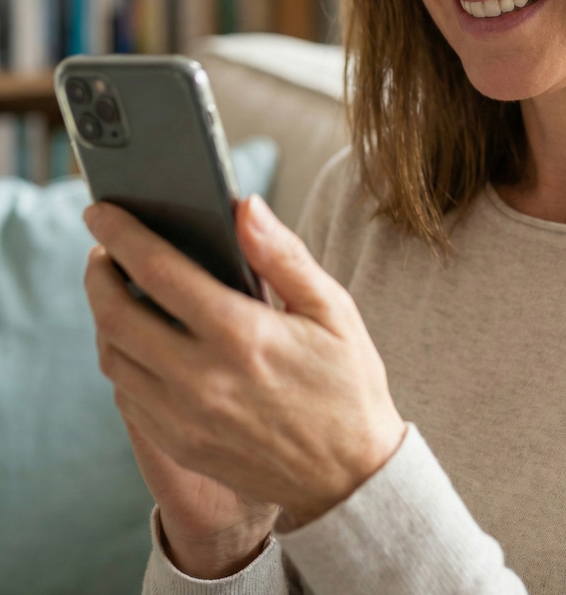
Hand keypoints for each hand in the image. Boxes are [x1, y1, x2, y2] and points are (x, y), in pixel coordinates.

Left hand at [84, 195, 405, 579]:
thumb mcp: (332, 308)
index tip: (100, 211)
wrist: (350, 477)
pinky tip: (138, 339)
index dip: (121, 235)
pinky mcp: (179, 445)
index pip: (159, 271)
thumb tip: (244, 205)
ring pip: (113, 358)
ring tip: (116, 289)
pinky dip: (121, 358)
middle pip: (116, 315)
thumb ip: (282, 254)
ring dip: (103, 316)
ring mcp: (184, 419)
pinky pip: (126, 396)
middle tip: (102, 249)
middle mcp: (202, 379)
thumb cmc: (347, 381)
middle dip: (98, 273)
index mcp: (242, 334)